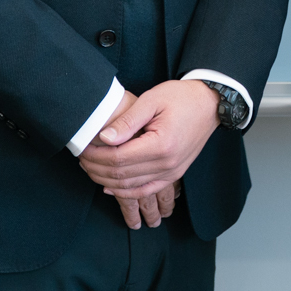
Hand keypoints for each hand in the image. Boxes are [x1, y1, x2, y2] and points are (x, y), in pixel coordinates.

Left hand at [80, 81, 220, 225]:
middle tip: (81, 157)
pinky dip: (126, 192)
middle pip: (121, 175)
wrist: (209, 105)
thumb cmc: (181, 97)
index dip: (96, 155)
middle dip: (96, 168)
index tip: (83, 148)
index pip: (118, 158)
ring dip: (106, 180)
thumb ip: (127, 121)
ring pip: (131, 187)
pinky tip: (110, 187)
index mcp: (161, 145)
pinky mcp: (173, 175)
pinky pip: (146, 191)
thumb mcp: (152, 100)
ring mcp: (171, 173)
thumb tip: (104, 138)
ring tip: (90, 168)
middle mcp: (167, 164)